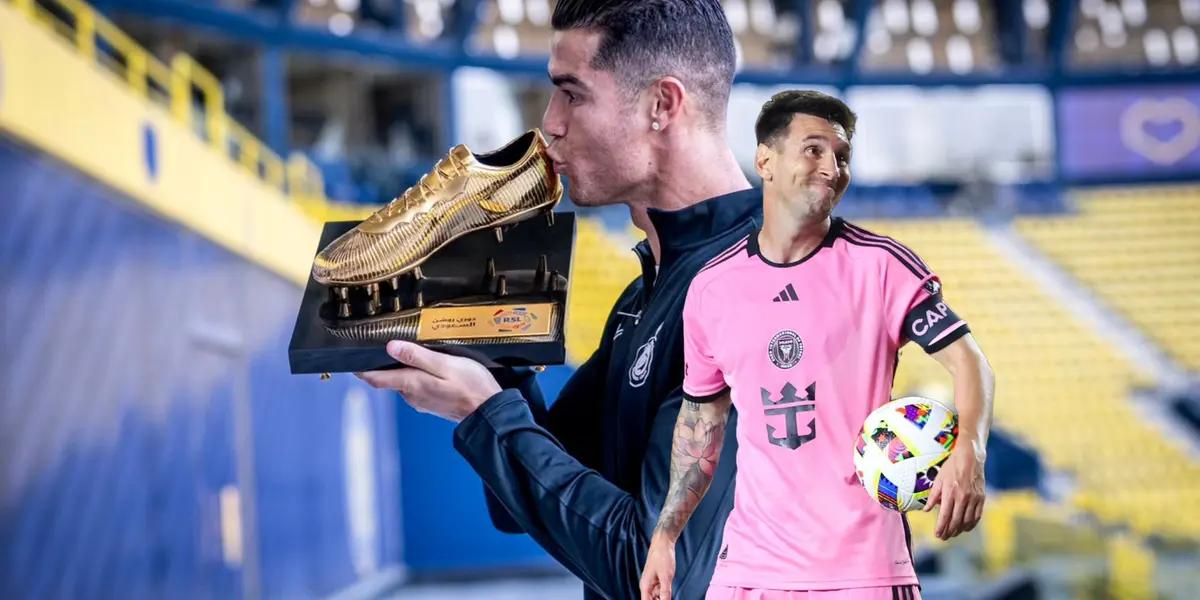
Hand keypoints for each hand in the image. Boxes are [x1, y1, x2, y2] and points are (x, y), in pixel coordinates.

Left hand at [356, 341, 500, 421]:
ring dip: (405, 369)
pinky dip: (418, 376)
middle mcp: (411, 395)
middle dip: (386, 364)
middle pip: (389, 378)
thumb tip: (391, 347)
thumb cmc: (471, 387)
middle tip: (387, 346)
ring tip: (413, 353)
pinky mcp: (431, 403)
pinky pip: (417, 387)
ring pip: (404, 382)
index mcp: (411, 384)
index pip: (376, 378)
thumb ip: (417, 356)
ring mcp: (421, 401)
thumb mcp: (445, 364)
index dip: (362, 369)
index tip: (352, 361)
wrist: (488, 412)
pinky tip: (431, 369)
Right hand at [639, 534, 676, 599]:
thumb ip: (665, 592)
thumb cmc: (663, 557)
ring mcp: (652, 582)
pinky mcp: (658, 579)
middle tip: (669, 595)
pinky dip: (665, 592)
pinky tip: (670, 589)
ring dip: (663, 597)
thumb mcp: (666, 577)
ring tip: (669, 589)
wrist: (663, 543)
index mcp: (645, 586)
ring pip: (657, 596)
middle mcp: (647, 586)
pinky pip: (661, 590)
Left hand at [924, 441, 985, 539]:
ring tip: (953, 534)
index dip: (941, 527)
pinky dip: (971, 524)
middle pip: (956, 521)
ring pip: (967, 521)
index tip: (937, 535)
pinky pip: (977, 516)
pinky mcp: (981, 498)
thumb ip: (933, 496)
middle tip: (943, 537)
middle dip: (949, 531)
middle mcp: (963, 497)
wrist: (970, 458)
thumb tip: (926, 510)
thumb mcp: (939, 479)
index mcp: (950, 493)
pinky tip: (965, 527)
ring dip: (959, 530)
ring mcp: (974, 498)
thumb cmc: (952, 467)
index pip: (944, 515)